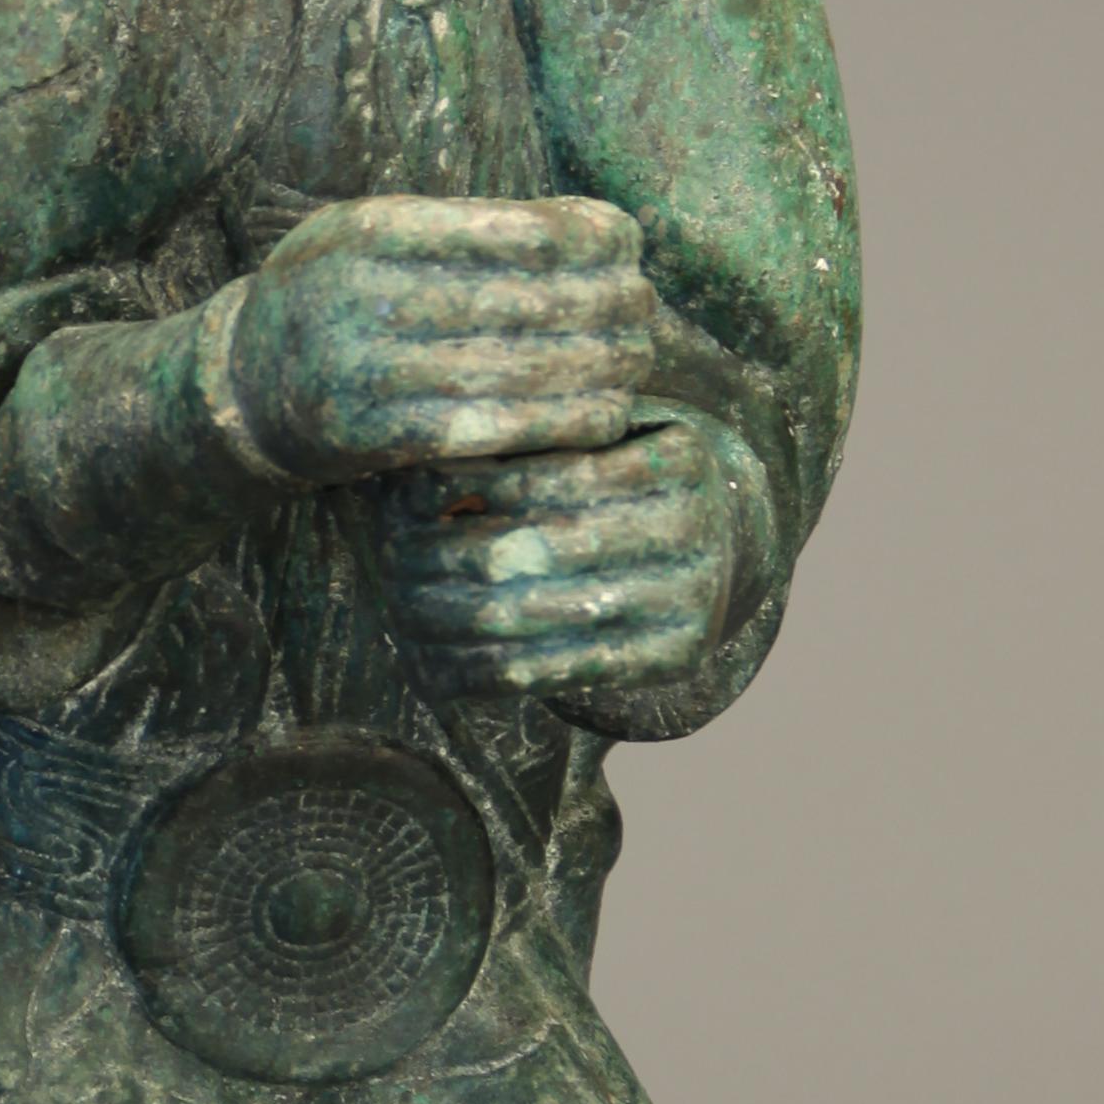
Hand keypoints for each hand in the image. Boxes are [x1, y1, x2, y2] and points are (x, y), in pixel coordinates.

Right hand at [221, 195, 653, 486]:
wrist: (242, 390)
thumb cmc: (336, 298)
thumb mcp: (370, 233)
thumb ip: (457, 225)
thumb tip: (587, 226)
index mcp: (371, 228)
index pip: (512, 227)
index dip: (587, 237)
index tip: (626, 246)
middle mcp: (364, 294)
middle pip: (524, 297)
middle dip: (603, 303)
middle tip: (647, 309)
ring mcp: (367, 369)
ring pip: (517, 367)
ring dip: (596, 366)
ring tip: (638, 359)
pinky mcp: (377, 436)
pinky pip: (492, 430)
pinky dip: (558, 422)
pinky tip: (603, 415)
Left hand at [373, 420, 741, 695]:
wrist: (719, 541)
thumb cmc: (626, 470)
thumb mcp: (593, 432)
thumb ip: (528, 434)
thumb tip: (408, 473)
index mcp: (680, 458)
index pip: (539, 478)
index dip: (461, 485)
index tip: (398, 491)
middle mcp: (697, 531)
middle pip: (534, 549)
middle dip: (446, 555)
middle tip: (384, 556)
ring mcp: (692, 600)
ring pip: (538, 615)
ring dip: (450, 616)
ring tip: (397, 604)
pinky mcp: (677, 657)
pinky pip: (557, 672)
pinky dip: (483, 669)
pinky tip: (433, 660)